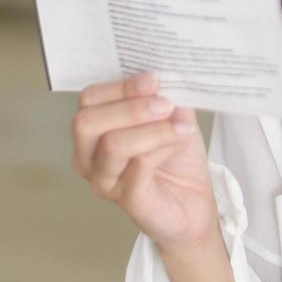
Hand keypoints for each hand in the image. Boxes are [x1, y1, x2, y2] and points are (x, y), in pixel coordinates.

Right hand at [72, 72, 216, 246]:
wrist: (195, 202)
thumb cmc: (176, 158)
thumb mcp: (170, 116)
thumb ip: (160, 96)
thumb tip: (157, 80)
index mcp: (94, 131)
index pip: (89, 100)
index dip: (120, 87)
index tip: (153, 81)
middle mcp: (88, 158)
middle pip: (86, 123)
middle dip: (130, 108)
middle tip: (165, 106)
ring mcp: (104, 181)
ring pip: (112, 145)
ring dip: (153, 129)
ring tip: (181, 127)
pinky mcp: (127, 200)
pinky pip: (138, 166)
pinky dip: (163, 147)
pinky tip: (180, 142)